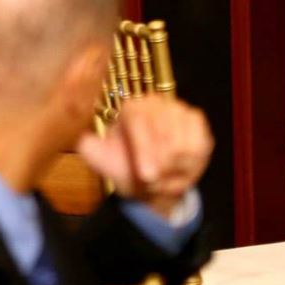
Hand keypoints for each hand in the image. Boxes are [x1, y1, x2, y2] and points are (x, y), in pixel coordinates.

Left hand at [76, 95, 211, 220]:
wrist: (150, 181)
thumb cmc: (125, 168)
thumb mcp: (103, 162)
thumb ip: (91, 150)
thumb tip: (84, 140)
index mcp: (129, 108)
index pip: (139, 120)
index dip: (144, 149)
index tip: (146, 175)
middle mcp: (155, 102)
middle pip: (164, 133)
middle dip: (159, 165)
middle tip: (152, 182)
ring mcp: (178, 109)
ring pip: (184, 142)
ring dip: (174, 169)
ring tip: (162, 178)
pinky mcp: (197, 122)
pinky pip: (200, 145)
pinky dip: (191, 164)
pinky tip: (179, 171)